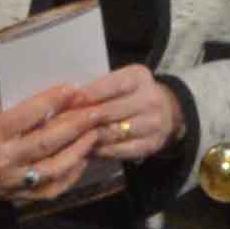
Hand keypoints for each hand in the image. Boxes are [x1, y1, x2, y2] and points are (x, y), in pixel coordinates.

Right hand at [0, 87, 105, 207]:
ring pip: (53, 169)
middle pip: (47, 142)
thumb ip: (7, 109)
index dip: (54, 100)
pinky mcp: (13, 196)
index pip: (28, 115)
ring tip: (95, 133)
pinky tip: (81, 160)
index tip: (74, 89)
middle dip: (76, 125)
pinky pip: (48, 190)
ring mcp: (9, 182)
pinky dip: (69, 176)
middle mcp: (1, 160)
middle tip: (96, 110)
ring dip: (78, 150)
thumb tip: (45, 101)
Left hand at [75, 63, 189, 172]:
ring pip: (113, 133)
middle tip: (61, 125)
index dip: (88, 95)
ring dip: (89, 137)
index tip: (67, 102)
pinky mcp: (151, 144)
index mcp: (138, 78)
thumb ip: (98, 88)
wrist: (168, 110)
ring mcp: (153, 123)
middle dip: (83, 119)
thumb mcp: (120, 80)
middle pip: (109, 111)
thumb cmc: (132, 93)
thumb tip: (66, 101)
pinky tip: (88, 149)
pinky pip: (120, 150)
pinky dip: (101, 151)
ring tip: (70, 139)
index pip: (110, 85)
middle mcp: (149, 99)